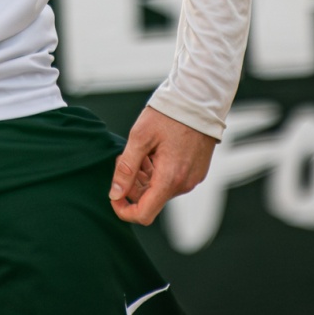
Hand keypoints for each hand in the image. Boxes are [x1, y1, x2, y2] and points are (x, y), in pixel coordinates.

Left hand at [110, 106, 216, 225]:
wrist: (199, 100)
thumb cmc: (170, 114)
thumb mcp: (140, 137)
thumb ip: (126, 169)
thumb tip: (115, 193)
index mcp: (170, 178)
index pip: (144, 214)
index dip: (124, 210)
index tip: (114, 196)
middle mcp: (184, 184)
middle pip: (151, 200)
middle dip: (133, 185)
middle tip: (126, 159)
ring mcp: (192, 178)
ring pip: (160, 189)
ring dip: (145, 177)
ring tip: (141, 152)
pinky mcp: (196, 171)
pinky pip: (172, 180)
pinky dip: (159, 172)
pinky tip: (154, 152)